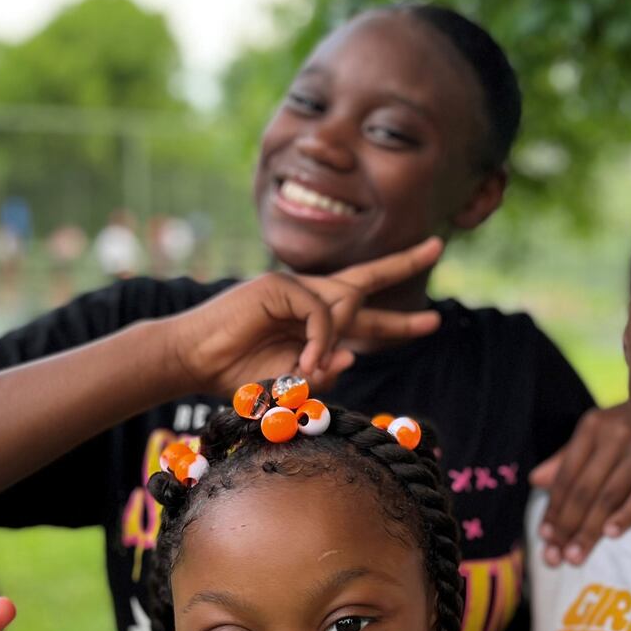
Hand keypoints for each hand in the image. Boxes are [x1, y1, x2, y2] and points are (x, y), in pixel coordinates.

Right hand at [164, 237, 444, 393]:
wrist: (191, 362)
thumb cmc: (234, 374)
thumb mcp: (290, 383)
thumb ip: (323, 371)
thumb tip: (351, 355)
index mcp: (313, 323)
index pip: (364, 314)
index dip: (397, 320)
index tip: (430, 321)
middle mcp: (309, 300)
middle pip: (366, 280)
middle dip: (403, 264)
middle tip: (439, 246)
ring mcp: (293, 288)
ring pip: (344, 303)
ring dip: (336, 339)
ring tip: (306, 367)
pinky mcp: (279, 285)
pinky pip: (321, 310)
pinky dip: (320, 336)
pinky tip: (304, 358)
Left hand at [531, 401, 630, 564]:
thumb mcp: (597, 433)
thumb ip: (567, 459)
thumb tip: (536, 481)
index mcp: (593, 426)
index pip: (567, 475)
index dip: (554, 507)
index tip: (544, 537)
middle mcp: (616, 433)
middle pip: (585, 488)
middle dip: (568, 525)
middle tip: (555, 557)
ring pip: (611, 495)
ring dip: (592, 528)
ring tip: (576, 556)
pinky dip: (627, 514)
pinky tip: (611, 534)